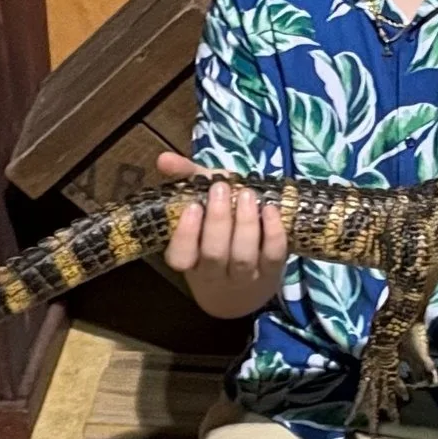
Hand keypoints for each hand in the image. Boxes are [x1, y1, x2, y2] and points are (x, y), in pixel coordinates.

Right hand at [156, 147, 288, 318]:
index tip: (193, 206)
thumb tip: (164, 158)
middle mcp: (214, 274)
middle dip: (218, 220)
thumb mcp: (202, 205)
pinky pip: (273, 256)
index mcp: (189, 260)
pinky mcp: (272, 273)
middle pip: (214, 253)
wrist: (246, 280)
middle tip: (222, 188)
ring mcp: (244, 277)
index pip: (180, 256)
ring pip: (243, 256)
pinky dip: (272, 232)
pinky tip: (270, 209)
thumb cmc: (216, 231)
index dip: (186, 234)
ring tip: (246, 194)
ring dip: (245, 223)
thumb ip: (186, 179)